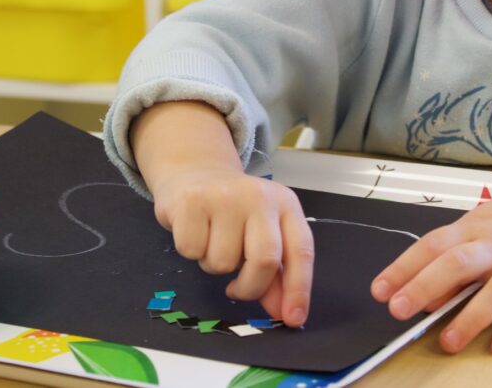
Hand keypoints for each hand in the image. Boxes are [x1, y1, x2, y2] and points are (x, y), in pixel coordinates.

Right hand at [151, 166, 313, 326]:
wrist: (194, 173)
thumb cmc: (232, 212)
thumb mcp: (260, 235)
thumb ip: (274, 273)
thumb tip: (282, 312)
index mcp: (285, 204)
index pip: (300, 250)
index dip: (299, 289)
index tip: (292, 318)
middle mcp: (260, 196)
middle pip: (264, 260)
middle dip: (249, 287)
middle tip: (236, 290)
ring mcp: (225, 195)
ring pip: (223, 261)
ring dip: (214, 265)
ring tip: (212, 242)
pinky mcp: (191, 200)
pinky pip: (192, 251)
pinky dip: (191, 251)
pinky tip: (195, 231)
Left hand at [370, 158, 491, 354]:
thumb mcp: (478, 231)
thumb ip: (450, 261)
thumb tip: (422, 298)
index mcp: (473, 228)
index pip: (432, 245)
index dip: (403, 267)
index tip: (379, 290)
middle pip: (459, 262)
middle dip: (426, 286)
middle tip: (400, 310)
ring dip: (471, 316)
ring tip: (448, 341)